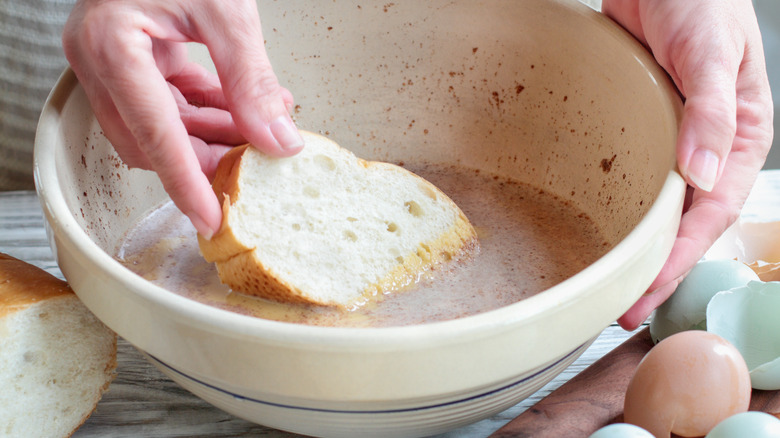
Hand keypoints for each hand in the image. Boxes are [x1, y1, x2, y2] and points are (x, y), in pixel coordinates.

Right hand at [62, 0, 303, 238]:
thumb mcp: (225, 10)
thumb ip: (252, 80)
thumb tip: (278, 141)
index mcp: (113, 45)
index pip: (154, 134)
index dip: (185, 182)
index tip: (210, 218)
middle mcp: (99, 59)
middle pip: (154, 140)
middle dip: (208, 158)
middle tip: (258, 164)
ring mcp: (109, 62)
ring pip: (162, 128)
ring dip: (213, 136)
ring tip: (261, 132)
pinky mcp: (128, 60)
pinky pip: (166, 105)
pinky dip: (205, 112)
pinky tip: (242, 111)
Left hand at [601, 0, 773, 328]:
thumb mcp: (713, 52)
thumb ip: (713, 112)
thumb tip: (703, 177)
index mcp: (741, 137)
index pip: (712, 212)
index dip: (681, 257)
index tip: (648, 291)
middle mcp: (707, 147)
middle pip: (683, 220)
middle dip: (656, 267)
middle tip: (622, 308)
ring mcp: (670, 140)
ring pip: (656, 205)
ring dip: (637, 246)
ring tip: (611, 284)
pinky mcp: (638, 128)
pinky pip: (630, 175)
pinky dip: (619, 206)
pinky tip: (602, 229)